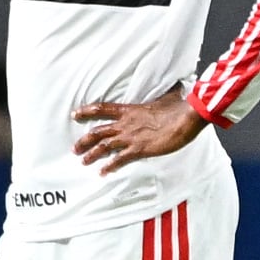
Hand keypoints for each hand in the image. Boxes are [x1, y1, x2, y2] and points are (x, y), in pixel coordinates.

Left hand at [72, 90, 207, 173]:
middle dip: (83, 141)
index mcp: (130, 110)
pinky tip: (102, 172)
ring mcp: (131, 137)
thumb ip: (166, 93)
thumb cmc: (178, 107)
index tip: (75, 114)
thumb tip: (176, 88)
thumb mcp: (168, 97)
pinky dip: (109, 166)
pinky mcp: (139, 149)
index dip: (86, 111)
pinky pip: (119, 159)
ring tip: (83, 161)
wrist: (185, 118)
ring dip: (91, 155)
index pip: (102, 109)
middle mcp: (126, 124)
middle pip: (97, 132)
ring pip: (104, 146)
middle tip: (75, 149)